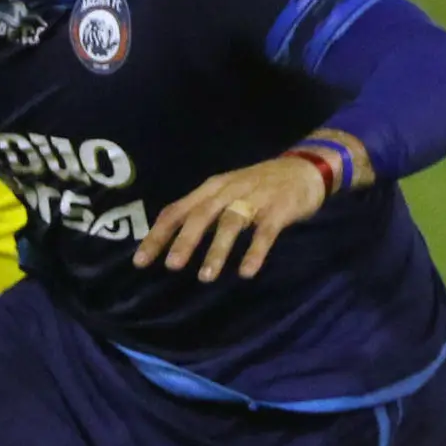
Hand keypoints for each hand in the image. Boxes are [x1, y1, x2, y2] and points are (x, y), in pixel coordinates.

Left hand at [135, 153, 335, 283]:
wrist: (304, 168)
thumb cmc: (258, 185)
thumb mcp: (225, 192)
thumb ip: (201, 211)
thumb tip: (169, 242)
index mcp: (210, 189)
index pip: (176, 210)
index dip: (158, 235)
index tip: (140, 262)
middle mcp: (228, 191)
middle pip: (200, 215)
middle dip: (184, 241)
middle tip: (171, 267)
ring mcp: (254, 199)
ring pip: (230, 223)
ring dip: (216, 250)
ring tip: (205, 278)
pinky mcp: (279, 209)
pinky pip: (265, 232)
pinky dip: (255, 251)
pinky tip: (246, 272)